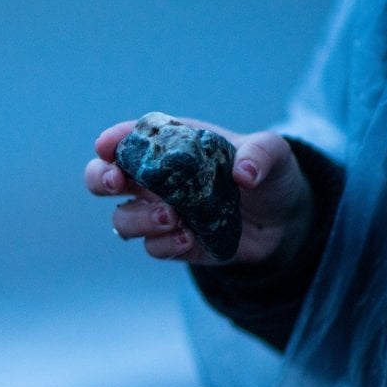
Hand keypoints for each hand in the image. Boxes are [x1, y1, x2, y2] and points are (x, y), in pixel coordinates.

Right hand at [84, 118, 313, 265]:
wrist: (284, 221)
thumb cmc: (269, 174)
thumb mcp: (274, 153)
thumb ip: (260, 153)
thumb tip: (243, 172)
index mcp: (170, 145)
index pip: (129, 139)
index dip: (112, 141)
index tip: (108, 146)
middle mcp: (156, 180)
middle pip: (103, 178)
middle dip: (101, 178)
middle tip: (118, 182)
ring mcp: (161, 214)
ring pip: (122, 219)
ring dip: (139, 218)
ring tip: (172, 217)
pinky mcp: (174, 244)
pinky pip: (153, 247)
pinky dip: (164, 244)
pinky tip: (188, 239)